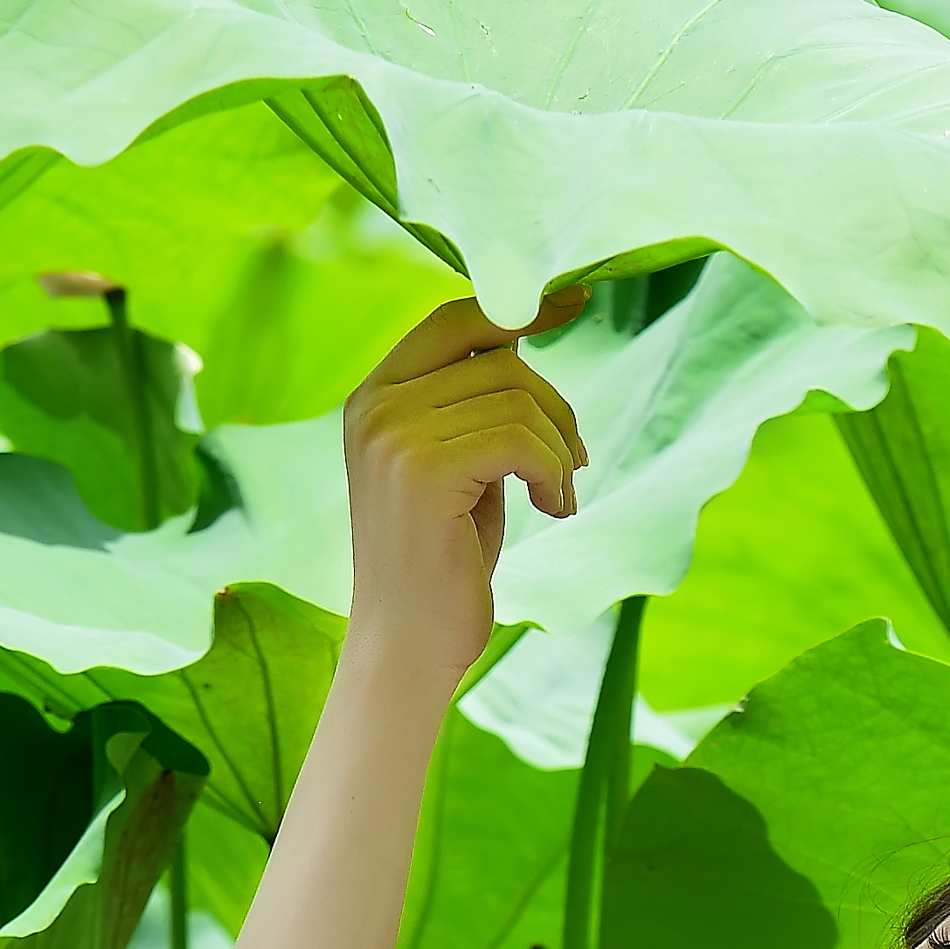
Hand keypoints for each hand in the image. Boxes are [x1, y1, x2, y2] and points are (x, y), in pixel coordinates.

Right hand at [332, 292, 584, 694]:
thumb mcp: (456, 463)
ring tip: (560, 495)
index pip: (455, 321)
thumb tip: (526, 336)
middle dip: (556, 410)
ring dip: (560, 451)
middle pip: (501, 360)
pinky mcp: (424, 471)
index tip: (576, 303)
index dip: (521, 308)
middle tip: (575, 463)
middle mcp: (375, 406)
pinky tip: (554, 508)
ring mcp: (393, 436)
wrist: (407, 644)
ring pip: (519, 399)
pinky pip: (522, 440)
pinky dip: (554, 473)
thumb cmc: (441, 560)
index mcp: (373, 396)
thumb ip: (472, 402)